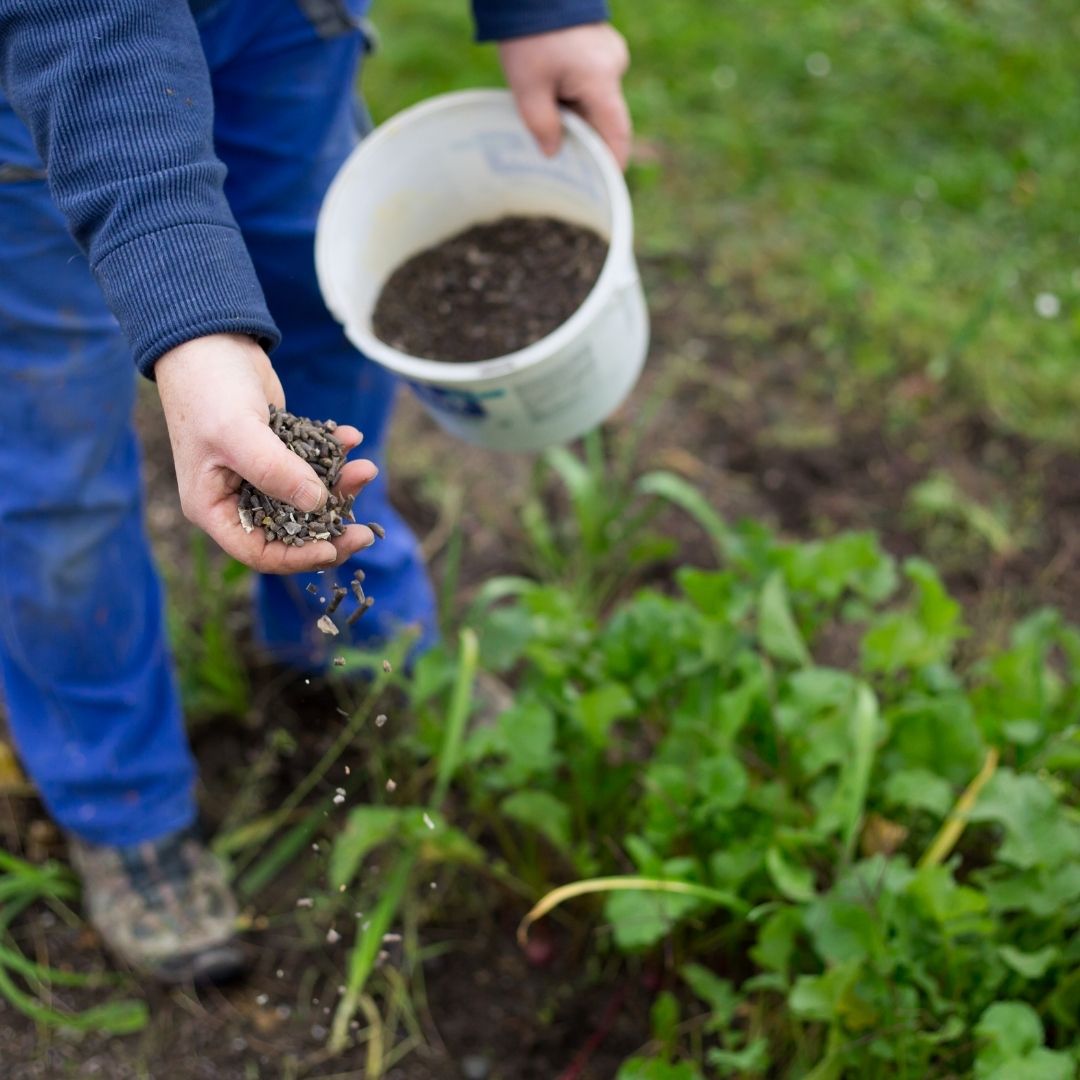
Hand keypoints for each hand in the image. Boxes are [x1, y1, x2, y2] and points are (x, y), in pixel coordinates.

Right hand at [155, 333, 376, 572]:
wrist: (208, 339)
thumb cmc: (208, 389)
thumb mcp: (238, 433)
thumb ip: (276, 471)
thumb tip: (317, 504)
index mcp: (214, 508)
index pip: (259, 551)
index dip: (298, 558)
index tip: (334, 549)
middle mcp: (237, 497)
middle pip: (290, 531)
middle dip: (330, 527)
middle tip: (367, 530)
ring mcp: (260, 474)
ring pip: (308, 498)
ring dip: (339, 486)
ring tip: (366, 467)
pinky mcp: (279, 449)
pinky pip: (313, 463)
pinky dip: (334, 454)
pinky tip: (351, 437)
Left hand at [499, 23, 631, 168]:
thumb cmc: (529, 36)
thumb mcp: (528, 87)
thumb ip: (542, 126)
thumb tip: (553, 154)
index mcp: (601, 80)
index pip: (616, 134)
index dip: (612, 163)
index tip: (605, 186)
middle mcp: (614, 67)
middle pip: (606, 118)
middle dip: (587, 138)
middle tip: (565, 160)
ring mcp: (611, 53)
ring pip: (598, 100)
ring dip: (578, 115)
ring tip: (550, 119)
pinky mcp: (602, 45)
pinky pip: (594, 82)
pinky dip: (577, 95)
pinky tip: (554, 95)